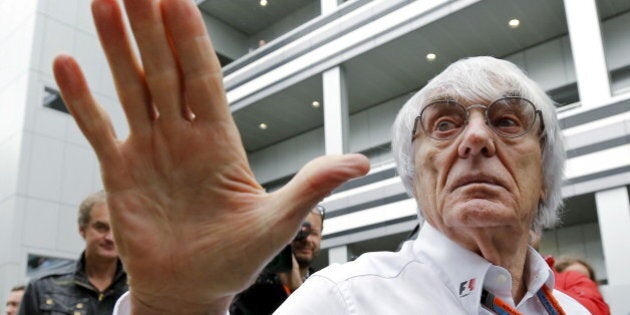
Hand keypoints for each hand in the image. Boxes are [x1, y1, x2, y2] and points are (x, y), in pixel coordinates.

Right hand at [52, 0, 368, 313]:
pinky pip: (96, 129)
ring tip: (103, 4)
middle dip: (151, 27)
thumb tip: (361, 163)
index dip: (191, 39)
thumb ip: (311, 187)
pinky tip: (67, 64)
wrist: (191, 289)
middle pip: (165, 71)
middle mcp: (182, 137)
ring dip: (116, 48)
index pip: (204, 78)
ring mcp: (148, 151)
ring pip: (130, 88)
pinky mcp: (118, 173)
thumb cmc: (235, 258)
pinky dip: (82, 99)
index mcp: (219, 142)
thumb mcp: (278, 222)